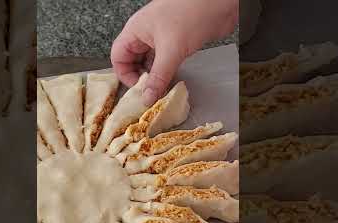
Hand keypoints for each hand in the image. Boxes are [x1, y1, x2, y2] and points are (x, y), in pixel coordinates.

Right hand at [111, 0, 237, 104]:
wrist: (219, 3)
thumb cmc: (191, 12)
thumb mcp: (171, 50)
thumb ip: (158, 77)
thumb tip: (147, 97)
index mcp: (135, 30)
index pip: (118, 56)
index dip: (124, 74)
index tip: (137, 88)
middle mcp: (146, 33)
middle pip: (133, 61)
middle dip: (139, 78)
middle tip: (149, 92)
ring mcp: (161, 37)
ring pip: (149, 62)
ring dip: (154, 77)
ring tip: (160, 90)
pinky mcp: (176, 42)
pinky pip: (164, 61)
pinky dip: (165, 72)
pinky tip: (171, 81)